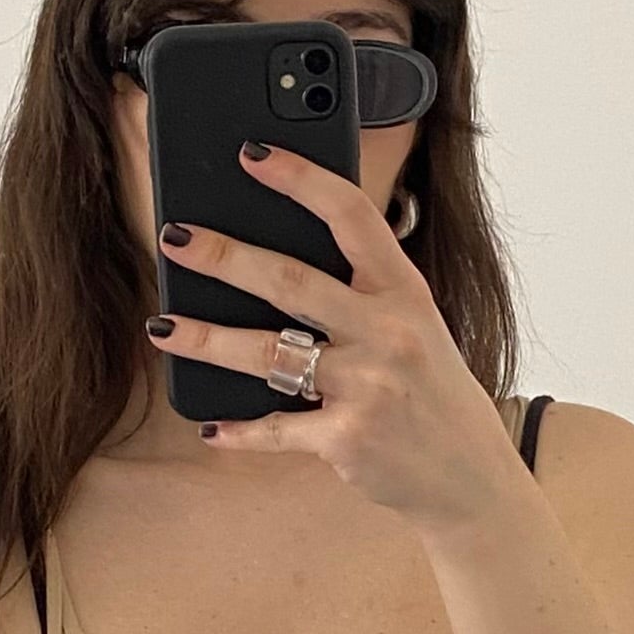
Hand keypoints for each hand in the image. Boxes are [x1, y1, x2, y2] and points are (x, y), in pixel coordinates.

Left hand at [145, 139, 524, 530]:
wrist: (470, 479)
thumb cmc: (433, 396)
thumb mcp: (417, 330)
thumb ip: (365, 298)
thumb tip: (279, 266)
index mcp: (405, 293)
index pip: (352, 217)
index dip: (301, 180)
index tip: (252, 155)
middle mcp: (388, 333)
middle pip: (290, 281)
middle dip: (223, 257)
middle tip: (174, 239)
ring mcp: (366, 387)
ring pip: (267, 354)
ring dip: (205, 340)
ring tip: (163, 328)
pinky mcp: (347, 439)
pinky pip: (276, 428)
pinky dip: (238, 431)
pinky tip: (212, 427)